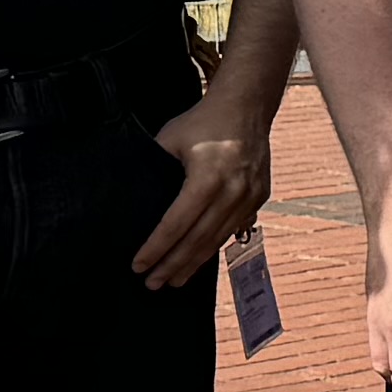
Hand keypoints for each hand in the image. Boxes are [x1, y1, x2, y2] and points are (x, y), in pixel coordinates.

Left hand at [133, 86, 271, 288]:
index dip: (156, 248)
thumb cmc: (202, 122)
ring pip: (217, 240)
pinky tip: (197, 260)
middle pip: (198, 239)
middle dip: (172, 265)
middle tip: (152, 284)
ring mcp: (249, 197)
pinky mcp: (259, 198)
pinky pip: (232, 230)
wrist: (246, 107)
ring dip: (193, 263)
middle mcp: (232, 191)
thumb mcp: (170, 139)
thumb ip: (154, 169)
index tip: (138, 265)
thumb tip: (132, 199)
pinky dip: (212, 247)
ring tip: (173, 281)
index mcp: (207, 177)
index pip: (176, 223)